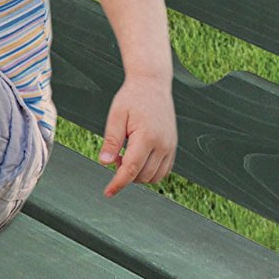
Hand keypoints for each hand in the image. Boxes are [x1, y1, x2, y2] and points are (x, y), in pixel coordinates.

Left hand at [99, 76, 177, 196]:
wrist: (152, 85)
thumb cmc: (132, 98)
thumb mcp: (116, 116)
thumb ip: (111, 141)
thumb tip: (105, 163)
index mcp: (147, 137)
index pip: (131, 169)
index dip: (118, 183)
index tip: (108, 192)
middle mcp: (162, 144)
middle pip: (142, 175)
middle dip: (126, 174)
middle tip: (116, 156)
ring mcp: (170, 146)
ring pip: (154, 177)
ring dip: (138, 175)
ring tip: (126, 154)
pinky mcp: (173, 147)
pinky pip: (163, 170)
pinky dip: (149, 172)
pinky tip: (138, 158)